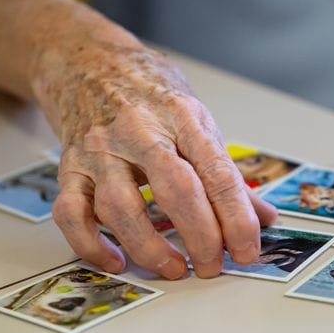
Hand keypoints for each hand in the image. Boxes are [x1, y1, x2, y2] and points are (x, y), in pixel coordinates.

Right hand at [35, 41, 276, 278]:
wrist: (90, 63)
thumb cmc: (151, 95)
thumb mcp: (197, 121)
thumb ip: (226, 172)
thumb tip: (263, 216)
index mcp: (183, 118)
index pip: (217, 173)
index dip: (237, 218)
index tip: (247, 250)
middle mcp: (140, 132)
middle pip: (176, 190)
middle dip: (201, 236)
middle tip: (214, 266)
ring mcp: (100, 150)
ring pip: (120, 207)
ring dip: (150, 247)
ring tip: (176, 268)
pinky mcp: (70, 167)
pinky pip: (71, 212)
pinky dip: (91, 244)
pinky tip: (117, 261)